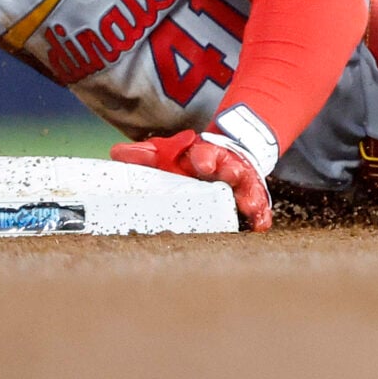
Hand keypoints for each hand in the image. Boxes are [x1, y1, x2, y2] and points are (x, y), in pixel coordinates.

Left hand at [111, 129, 272, 230]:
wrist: (226, 154)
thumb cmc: (189, 161)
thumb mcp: (168, 155)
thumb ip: (146, 156)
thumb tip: (117, 153)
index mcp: (203, 155)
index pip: (203, 153)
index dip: (203, 157)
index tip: (203, 162)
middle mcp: (225, 166)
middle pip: (230, 166)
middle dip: (231, 171)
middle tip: (231, 176)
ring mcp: (241, 182)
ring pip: (248, 186)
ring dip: (249, 196)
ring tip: (250, 207)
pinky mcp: (251, 196)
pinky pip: (259, 205)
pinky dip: (261, 215)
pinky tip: (261, 225)